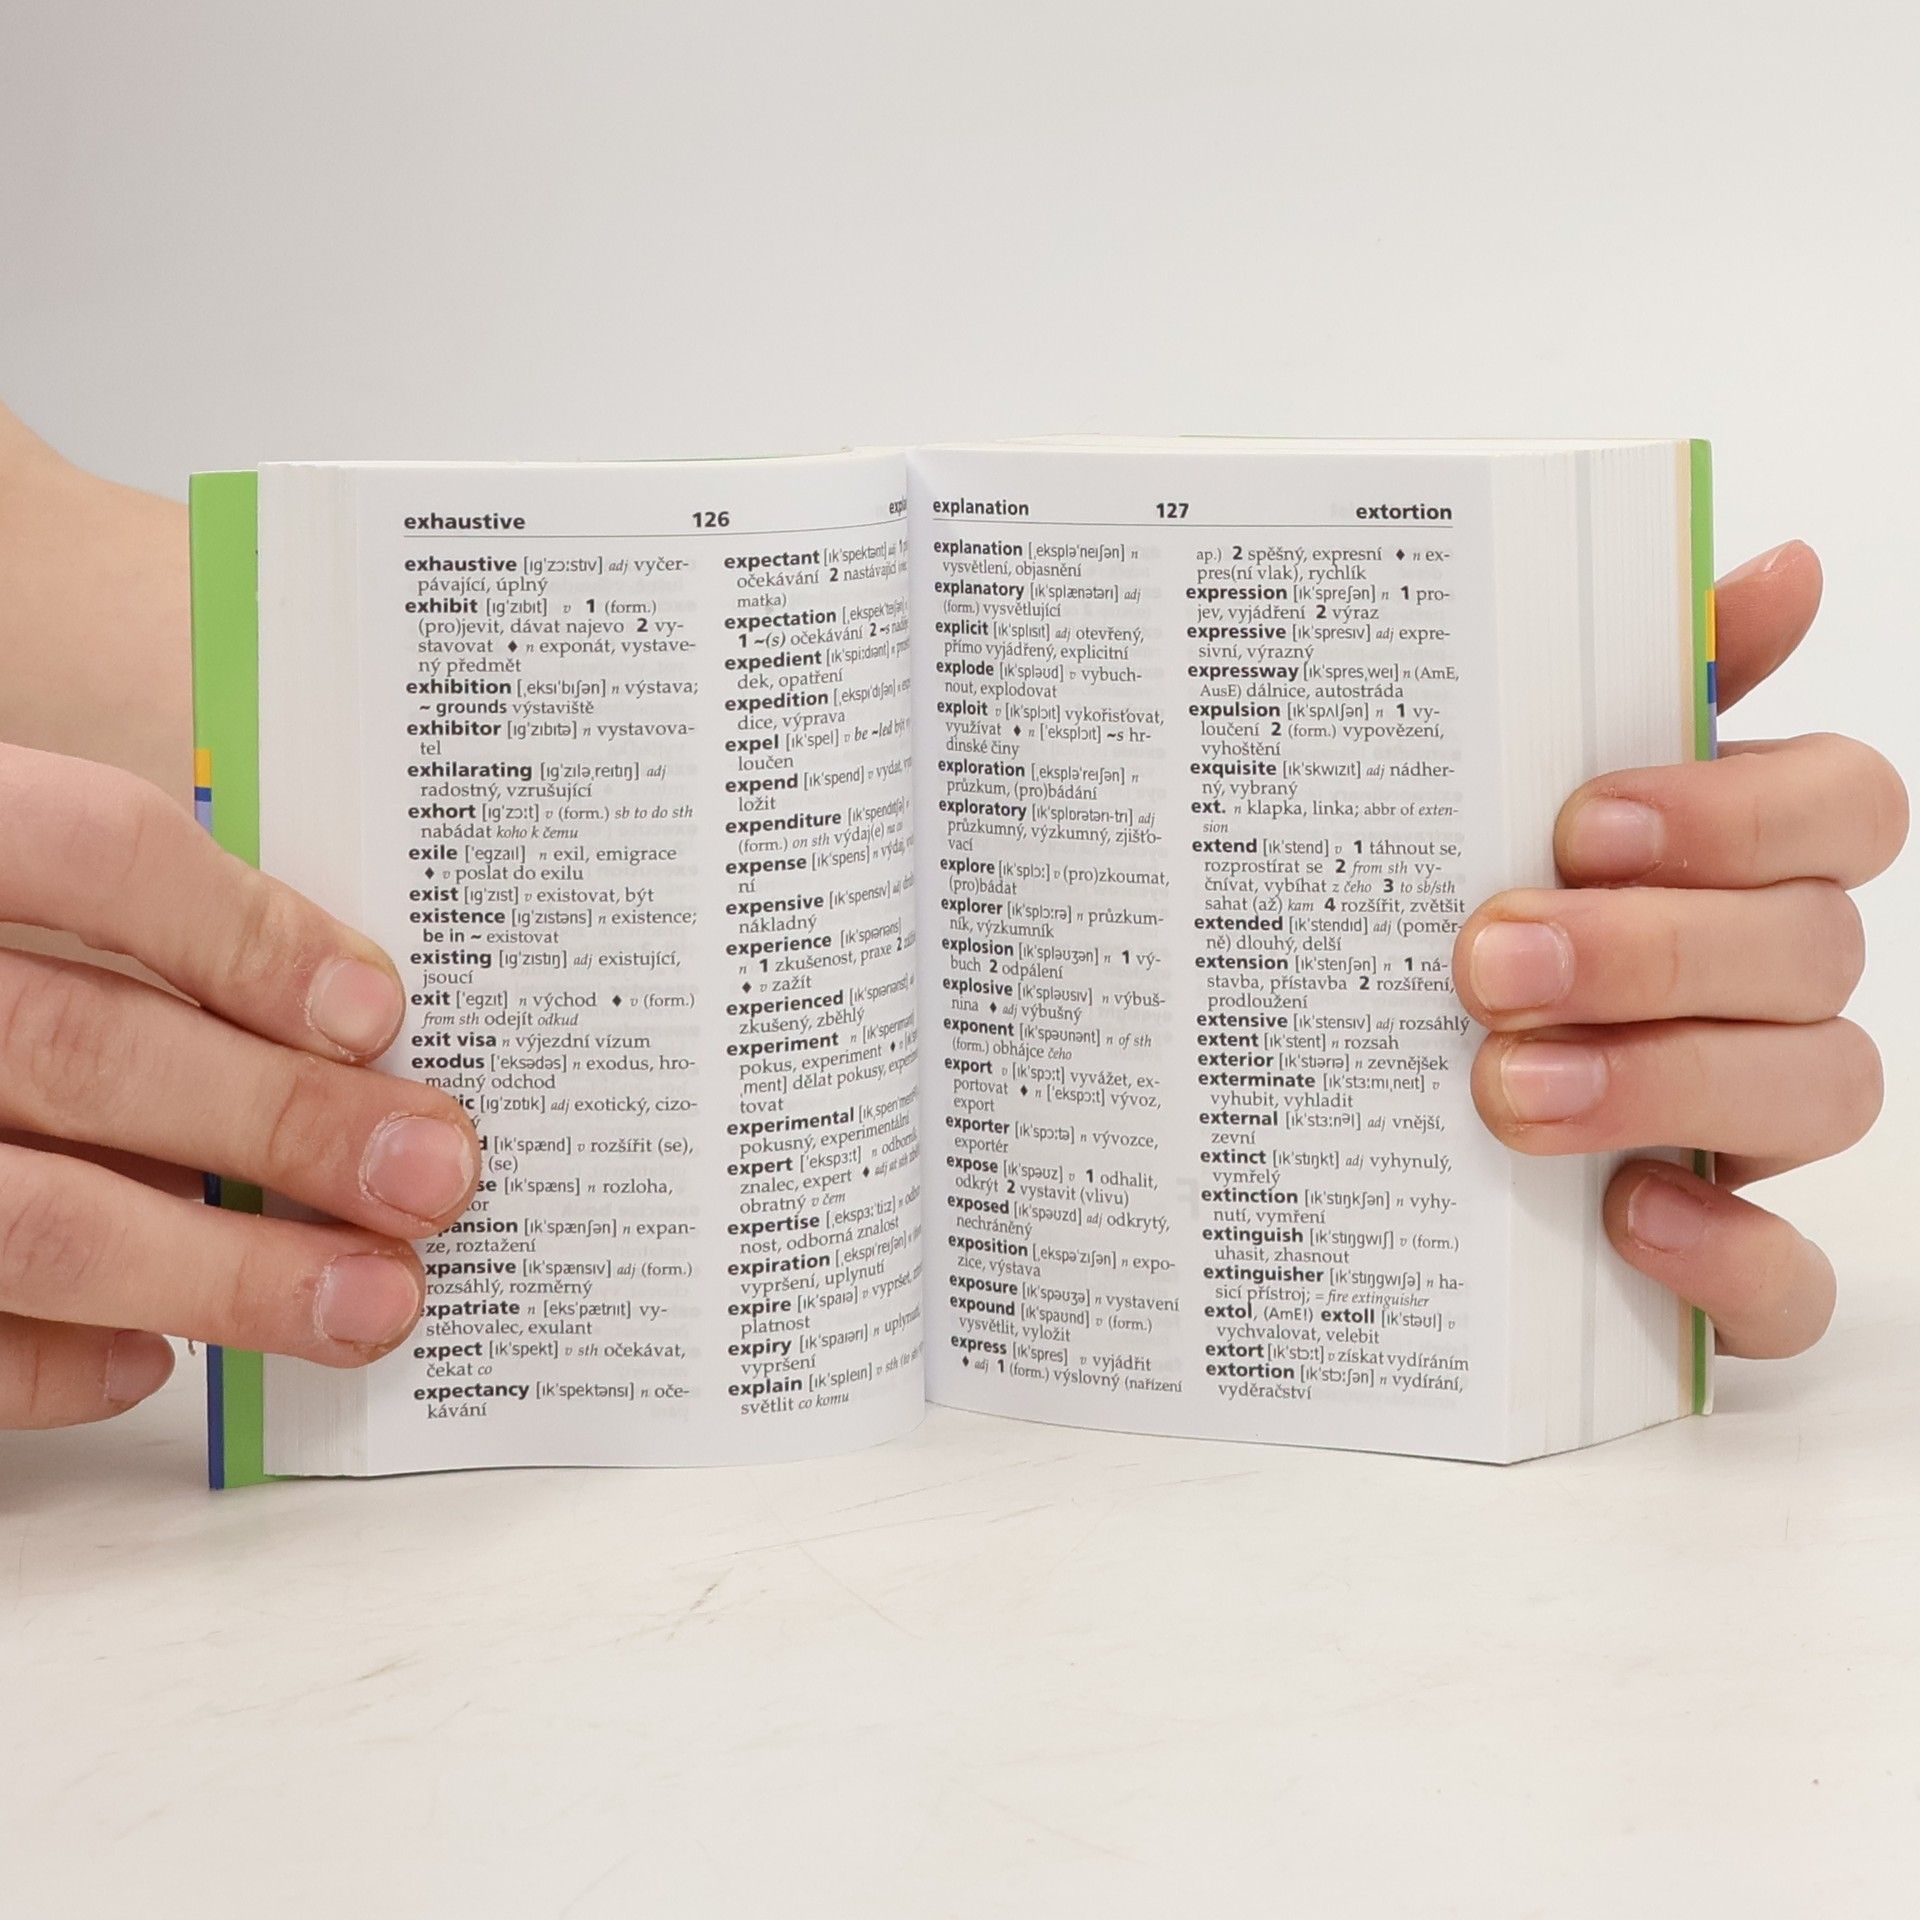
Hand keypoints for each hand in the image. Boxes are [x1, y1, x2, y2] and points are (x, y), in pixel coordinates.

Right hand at [0, 744, 480, 1427]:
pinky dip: (61, 1361)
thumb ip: (116, 934)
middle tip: (434, 1172)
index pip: (88, 850)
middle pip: (85, 1047)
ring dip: (229, 1269)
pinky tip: (158, 1359)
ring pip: (38, 1219)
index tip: (376, 1013)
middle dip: (284, 1120)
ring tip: (374, 1297)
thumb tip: (323, 1031)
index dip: (242, 932)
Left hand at [1453, 541, 1905, 1358]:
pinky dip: (1727, 1260)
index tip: (1582, 822)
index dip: (1737, 810)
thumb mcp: (1502, 795)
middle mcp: (1768, 988)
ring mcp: (1757, 1128)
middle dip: (1653, 951)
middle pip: (1813, 950)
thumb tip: (1782, 564)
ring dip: (1667, 1083)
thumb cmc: (1463, 918)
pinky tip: (1624, 1217)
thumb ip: (1637, 680)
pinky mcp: (1725, 1259)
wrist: (1351, 1097)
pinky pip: (1790, 1285)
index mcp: (1734, 865)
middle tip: (1489, 960)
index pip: (1843, 805)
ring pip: (1822, 1094)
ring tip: (1505, 1086)